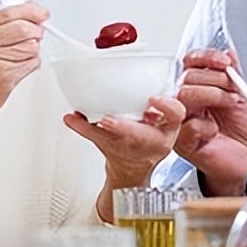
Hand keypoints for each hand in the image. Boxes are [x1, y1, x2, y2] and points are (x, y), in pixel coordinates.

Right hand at [0, 1, 48, 156]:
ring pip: (30, 46)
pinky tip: (19, 69)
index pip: (7, 13)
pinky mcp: (4, 76)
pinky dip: (32, 65)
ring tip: (20, 59)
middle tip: (37, 35)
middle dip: (36, 31)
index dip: (30, 11)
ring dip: (33, 52)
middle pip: (22, 27)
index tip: (40, 12)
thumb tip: (29, 15)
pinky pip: (31, 63)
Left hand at [64, 96, 185, 221]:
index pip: (175, 115)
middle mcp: (153, 141)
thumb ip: (148, 102)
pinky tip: (70, 119)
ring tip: (88, 122)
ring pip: (118, 141)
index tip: (154, 100)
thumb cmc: (144, 140)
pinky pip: (96, 139)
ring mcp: (131, 150)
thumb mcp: (156, 121)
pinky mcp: (113, 152)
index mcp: (167, 129)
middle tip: (108, 121)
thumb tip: (130, 78)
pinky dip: (82, 128)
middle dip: (126, 129)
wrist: (132, 169)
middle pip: (144, 137)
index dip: (167, 108)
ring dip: (103, 131)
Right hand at [174, 48, 246, 195]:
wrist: (243, 159)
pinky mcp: (181, 142)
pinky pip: (189, 125)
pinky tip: (213, 130)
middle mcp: (183, 101)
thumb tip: (228, 52)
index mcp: (194, 86)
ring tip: (228, 105)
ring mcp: (179, 120)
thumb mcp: (240, 95)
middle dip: (216, 79)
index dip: (205, 57)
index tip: (224, 62)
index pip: (189, 62)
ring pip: (184, 95)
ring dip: (214, 95)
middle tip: (231, 91)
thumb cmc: (237, 130)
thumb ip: (232, 74)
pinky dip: (207, 125)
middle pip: (187, 76)